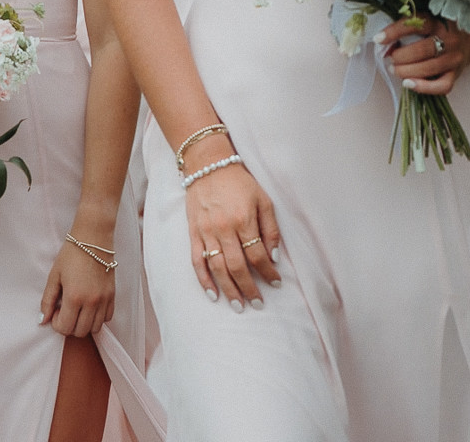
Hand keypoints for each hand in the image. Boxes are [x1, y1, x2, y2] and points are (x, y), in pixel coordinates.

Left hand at [40, 236, 115, 335]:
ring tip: (77, 308)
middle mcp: (91, 302)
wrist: (93, 238)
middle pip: (80, 332)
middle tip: (65, 310)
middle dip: (70, 325)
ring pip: (95, 328)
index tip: (56, 311)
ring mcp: (104, 300)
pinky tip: (90, 305)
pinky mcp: (113, 296)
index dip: (57, 323)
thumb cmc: (71, 254)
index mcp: (74, 297)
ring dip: (84, 324)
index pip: (65, 328)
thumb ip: (47, 300)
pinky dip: (98, 317)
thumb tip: (43, 320)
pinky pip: (107, 318)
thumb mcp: (54, 276)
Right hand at [186, 161, 281, 309]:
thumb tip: (274, 257)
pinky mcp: (193, 231)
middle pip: (238, 266)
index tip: (276, 283)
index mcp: (243, 219)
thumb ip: (270, 229)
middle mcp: (224, 228)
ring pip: (218, 267)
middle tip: (258, 304)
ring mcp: (206, 231)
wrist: (207, 163)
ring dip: (229, 290)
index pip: (258, 255)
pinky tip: (212, 294)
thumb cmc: (239, 182)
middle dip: (249, 288)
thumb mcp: (263, 199)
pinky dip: (203, 279)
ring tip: (238, 306)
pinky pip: (197, 259)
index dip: (268, 273)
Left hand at [382, 18, 469, 95]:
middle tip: (390, 58)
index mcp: (439, 20)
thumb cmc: (437, 28)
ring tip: (394, 69)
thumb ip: (406, 27)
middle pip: (422, 50)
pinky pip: (442, 86)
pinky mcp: (457, 74)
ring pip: (429, 68)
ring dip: (407, 71)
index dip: (394, 32)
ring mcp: (455, 58)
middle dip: (400, 56)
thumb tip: (383, 44)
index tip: (378, 39)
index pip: (415, 24)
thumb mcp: (424, 20)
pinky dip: (424, 88)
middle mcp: (450, 39)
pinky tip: (408, 84)